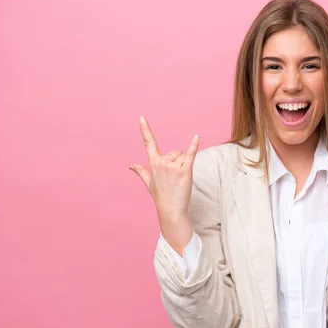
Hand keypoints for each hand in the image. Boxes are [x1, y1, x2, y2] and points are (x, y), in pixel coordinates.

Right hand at [129, 116, 199, 251]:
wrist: (171, 210)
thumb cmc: (161, 196)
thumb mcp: (149, 183)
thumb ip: (141, 171)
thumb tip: (131, 165)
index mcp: (153, 163)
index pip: (149, 143)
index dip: (145, 130)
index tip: (142, 118)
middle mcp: (162, 163)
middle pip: (174, 152)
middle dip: (176, 161)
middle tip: (174, 178)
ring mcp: (173, 166)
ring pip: (182, 155)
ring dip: (183, 165)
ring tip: (179, 179)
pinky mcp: (185, 170)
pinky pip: (190, 154)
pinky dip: (194, 146)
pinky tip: (196, 137)